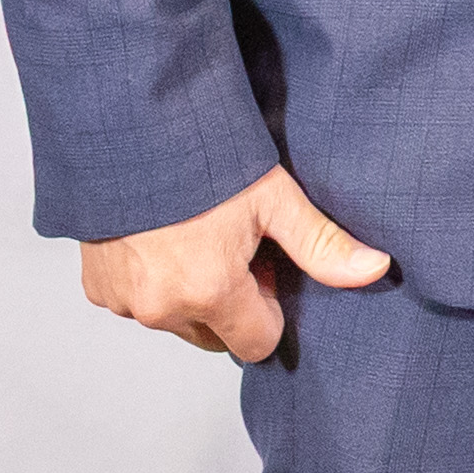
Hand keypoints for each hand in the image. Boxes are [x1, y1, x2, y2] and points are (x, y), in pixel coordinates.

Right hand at [78, 164, 390, 362]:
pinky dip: (153, 281)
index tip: (264, 264)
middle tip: (232, 244)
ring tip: (196, 234)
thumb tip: (376, 269)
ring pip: (176, 321)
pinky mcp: (97, 289)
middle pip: (216, 335)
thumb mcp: (274, 197)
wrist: (129, 128)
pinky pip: (137, 303)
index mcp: (208, 294)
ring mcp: (124, 302)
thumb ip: (323, 244)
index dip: (270, 307)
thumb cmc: (205, 157)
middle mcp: (161, 309)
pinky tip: (161, 235)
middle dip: (230, 303)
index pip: (257, 344)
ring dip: (190, 293)